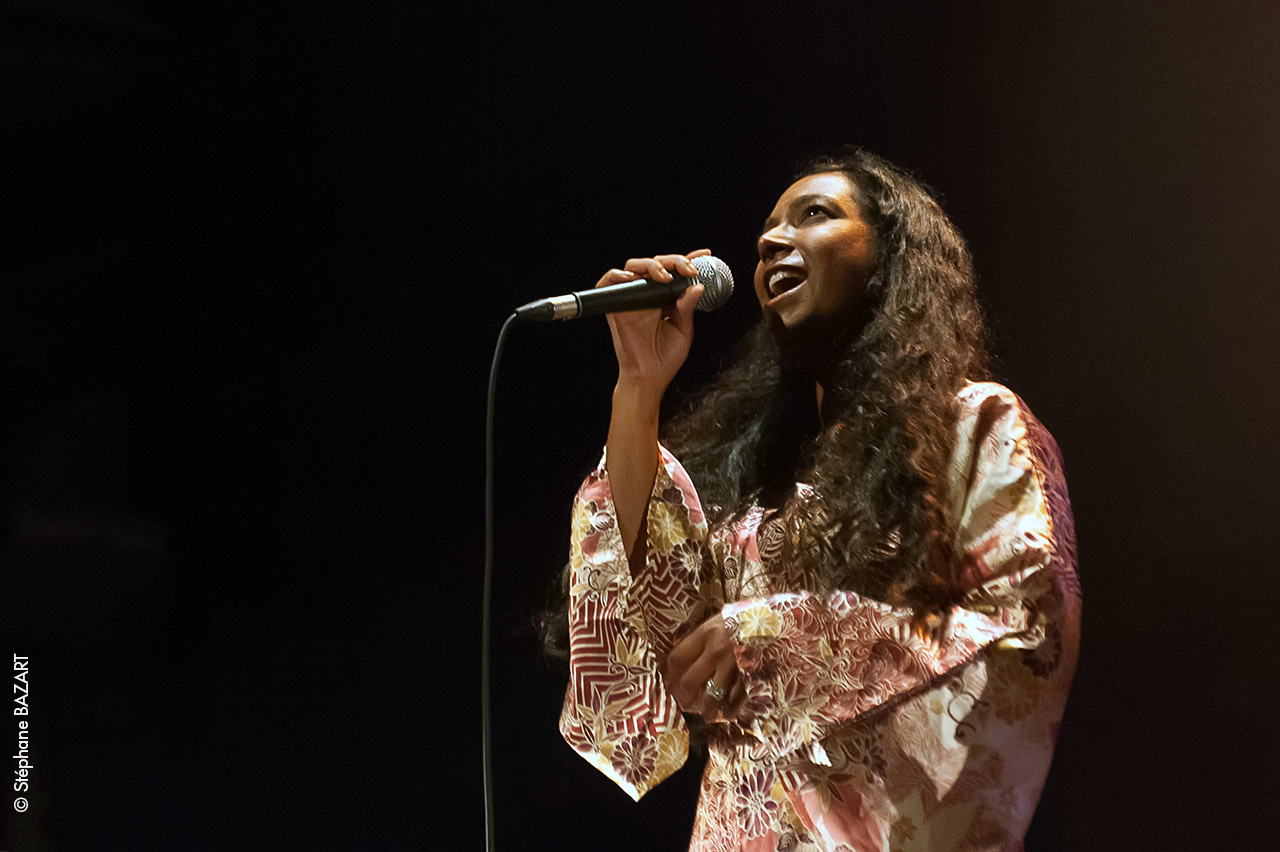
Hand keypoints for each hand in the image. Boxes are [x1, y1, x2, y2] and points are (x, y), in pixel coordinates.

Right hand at [600, 250, 711, 398]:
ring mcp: (630, 299)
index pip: (673, 271)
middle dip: (673, 261)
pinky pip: (609, 282)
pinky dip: (617, 275)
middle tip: (687, 270)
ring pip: (634, 267)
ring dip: (650, 265)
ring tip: (664, 276)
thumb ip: (687, 307)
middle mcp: (646, 295)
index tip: (704, 255)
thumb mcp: (683, 329)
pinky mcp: (615, 307)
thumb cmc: (665, 358)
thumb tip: (696, 286)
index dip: (687, 260)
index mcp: (663, 299)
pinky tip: (632, 278)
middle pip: (655, 264)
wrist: (649, 377)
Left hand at [660, 613, 748, 720]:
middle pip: (689, 682)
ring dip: (705, 710)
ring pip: (710, 698)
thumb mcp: (723, 619)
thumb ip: (705, 636)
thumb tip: (685, 656)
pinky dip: (730, 711)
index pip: (677, 658)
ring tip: (705, 714)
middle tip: (684, 704)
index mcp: (707, 632)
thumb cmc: (751, 619)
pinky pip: (735, 702)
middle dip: (683, 697)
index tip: (668, 684)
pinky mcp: (751, 678)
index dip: (669, 675)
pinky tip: (728, 712)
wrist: (782, 620)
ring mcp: (734, 666)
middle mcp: (717, 650)